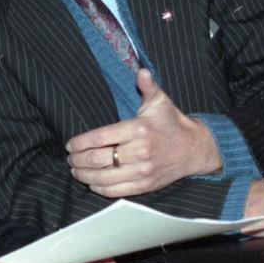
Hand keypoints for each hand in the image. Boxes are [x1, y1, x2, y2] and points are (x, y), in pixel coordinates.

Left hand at [66, 68, 221, 196]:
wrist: (193, 149)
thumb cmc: (171, 123)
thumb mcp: (160, 101)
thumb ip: (147, 86)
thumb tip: (141, 71)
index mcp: (139, 129)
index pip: (101, 138)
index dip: (81, 143)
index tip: (70, 144)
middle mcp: (140, 151)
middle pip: (99, 159)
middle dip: (78, 160)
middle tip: (70, 158)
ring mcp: (143, 170)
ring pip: (105, 178)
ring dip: (85, 175)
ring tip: (75, 170)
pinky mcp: (146, 185)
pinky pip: (117, 191)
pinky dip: (100, 188)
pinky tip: (91, 183)